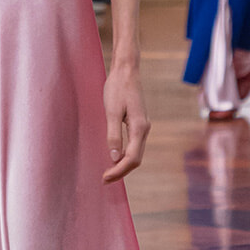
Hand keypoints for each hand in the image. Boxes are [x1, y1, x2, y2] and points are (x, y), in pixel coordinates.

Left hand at [102, 61, 149, 183]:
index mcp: (139, 127)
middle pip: (136, 159)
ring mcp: (143, 127)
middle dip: (121, 171)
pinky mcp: (139, 123)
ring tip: (109, 172)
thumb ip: (113, 135)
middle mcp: (145, 129)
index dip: (118, 171)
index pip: (131, 158)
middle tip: (105, 180)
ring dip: (123, 165)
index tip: (105, 178)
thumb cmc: (118, 88)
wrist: (127, 70)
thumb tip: (114, 157)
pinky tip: (115, 157)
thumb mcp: (111, 111)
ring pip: (136, 153)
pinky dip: (126, 155)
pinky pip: (134, 145)